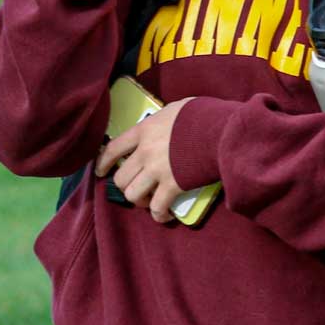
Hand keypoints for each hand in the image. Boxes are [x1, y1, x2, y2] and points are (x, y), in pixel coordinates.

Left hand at [97, 97, 193, 222]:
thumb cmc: (204, 115)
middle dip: (127, 186)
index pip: (113, 149)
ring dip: (141, 201)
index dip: (103, 162)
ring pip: (133, 195)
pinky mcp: (174, 186)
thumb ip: (164, 119)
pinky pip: (158, 207)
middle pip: (121, 178)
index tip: (101, 171)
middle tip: (139, 188)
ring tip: (151, 201)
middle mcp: (145, 152)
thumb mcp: (178, 108)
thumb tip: (166, 124)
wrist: (223, 131)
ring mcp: (158, 170)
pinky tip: (166, 216)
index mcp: (144, 131)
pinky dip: (160, 215)